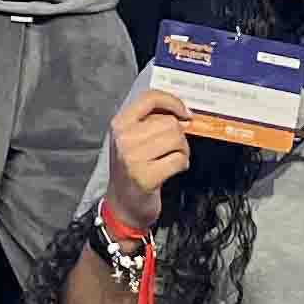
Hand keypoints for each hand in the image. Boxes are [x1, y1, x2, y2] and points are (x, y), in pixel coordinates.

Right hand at [103, 85, 195, 234]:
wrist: (122, 205)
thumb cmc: (131, 170)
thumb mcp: (131, 139)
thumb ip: (149, 121)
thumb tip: (180, 111)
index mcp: (120, 124)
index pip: (150, 98)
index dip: (173, 102)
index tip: (184, 112)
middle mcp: (124, 139)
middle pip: (169, 121)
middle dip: (179, 135)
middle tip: (173, 147)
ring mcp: (134, 158)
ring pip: (177, 139)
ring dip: (182, 150)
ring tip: (172, 158)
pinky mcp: (147, 176)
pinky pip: (179, 159)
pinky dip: (182, 164)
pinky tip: (173, 169)